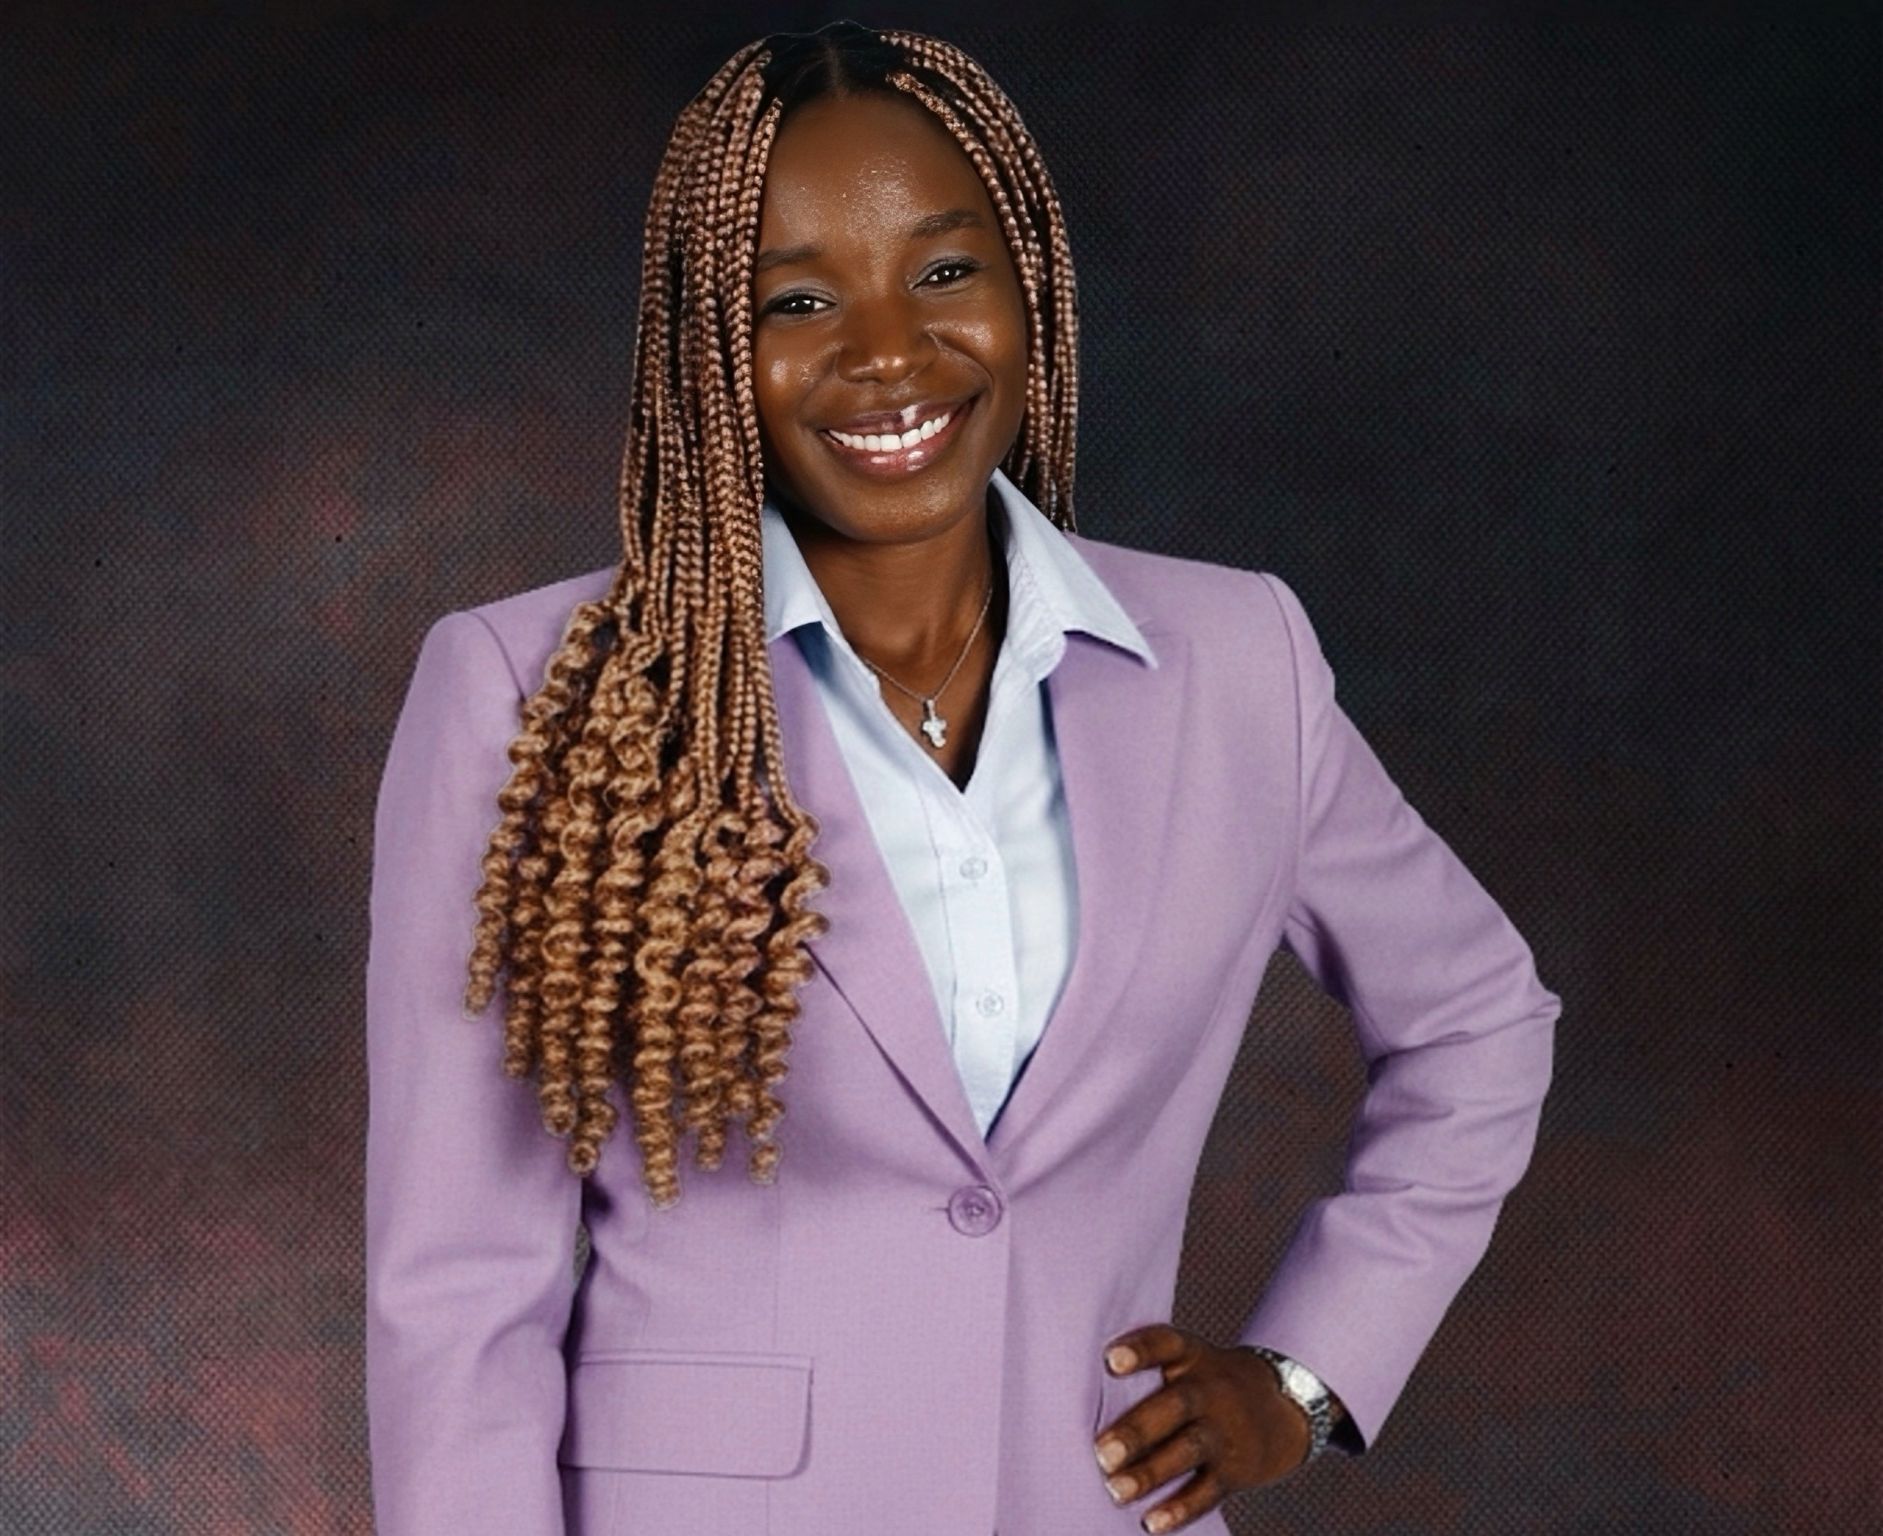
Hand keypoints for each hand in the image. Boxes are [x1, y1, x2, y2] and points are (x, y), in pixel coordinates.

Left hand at [1092, 1323, 1310, 1532]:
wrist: (1281, 1407)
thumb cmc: (1205, 1384)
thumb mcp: (1188, 1362)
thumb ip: (1145, 1373)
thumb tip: (1074, 1396)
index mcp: (1192, 1356)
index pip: (1166, 1343)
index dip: (1140, 1350)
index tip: (1111, 1360)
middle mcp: (1210, 1390)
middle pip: (1176, 1405)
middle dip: (1137, 1429)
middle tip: (1100, 1453)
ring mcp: (1224, 1430)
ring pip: (1188, 1450)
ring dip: (1150, 1472)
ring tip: (1115, 1490)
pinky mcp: (1235, 1470)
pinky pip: (1208, 1491)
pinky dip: (1180, 1509)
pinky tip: (1152, 1522)